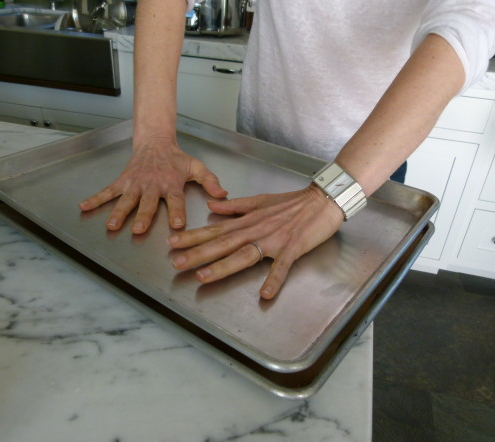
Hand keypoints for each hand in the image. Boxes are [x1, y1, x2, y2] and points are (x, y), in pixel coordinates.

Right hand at [79, 139, 226, 232]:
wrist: (155, 141)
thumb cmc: (176, 159)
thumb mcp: (196, 167)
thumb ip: (210, 181)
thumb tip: (223, 194)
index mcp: (171, 184)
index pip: (175, 200)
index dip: (177, 212)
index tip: (177, 224)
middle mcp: (152, 185)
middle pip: (148, 203)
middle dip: (143, 217)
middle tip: (137, 229)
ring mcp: (136, 184)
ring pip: (127, 200)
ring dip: (119, 212)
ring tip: (112, 225)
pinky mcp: (123, 181)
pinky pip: (108, 191)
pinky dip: (96, 199)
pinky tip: (84, 207)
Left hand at [168, 184, 344, 298]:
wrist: (322, 200)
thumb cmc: (292, 202)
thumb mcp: (259, 200)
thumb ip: (235, 206)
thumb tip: (213, 206)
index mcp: (247, 221)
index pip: (215, 229)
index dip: (192, 236)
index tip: (172, 242)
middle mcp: (255, 230)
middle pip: (223, 243)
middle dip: (198, 253)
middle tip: (177, 263)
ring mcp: (273, 240)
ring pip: (244, 254)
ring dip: (223, 265)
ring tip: (203, 276)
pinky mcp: (292, 248)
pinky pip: (282, 267)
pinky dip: (274, 279)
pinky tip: (265, 294)